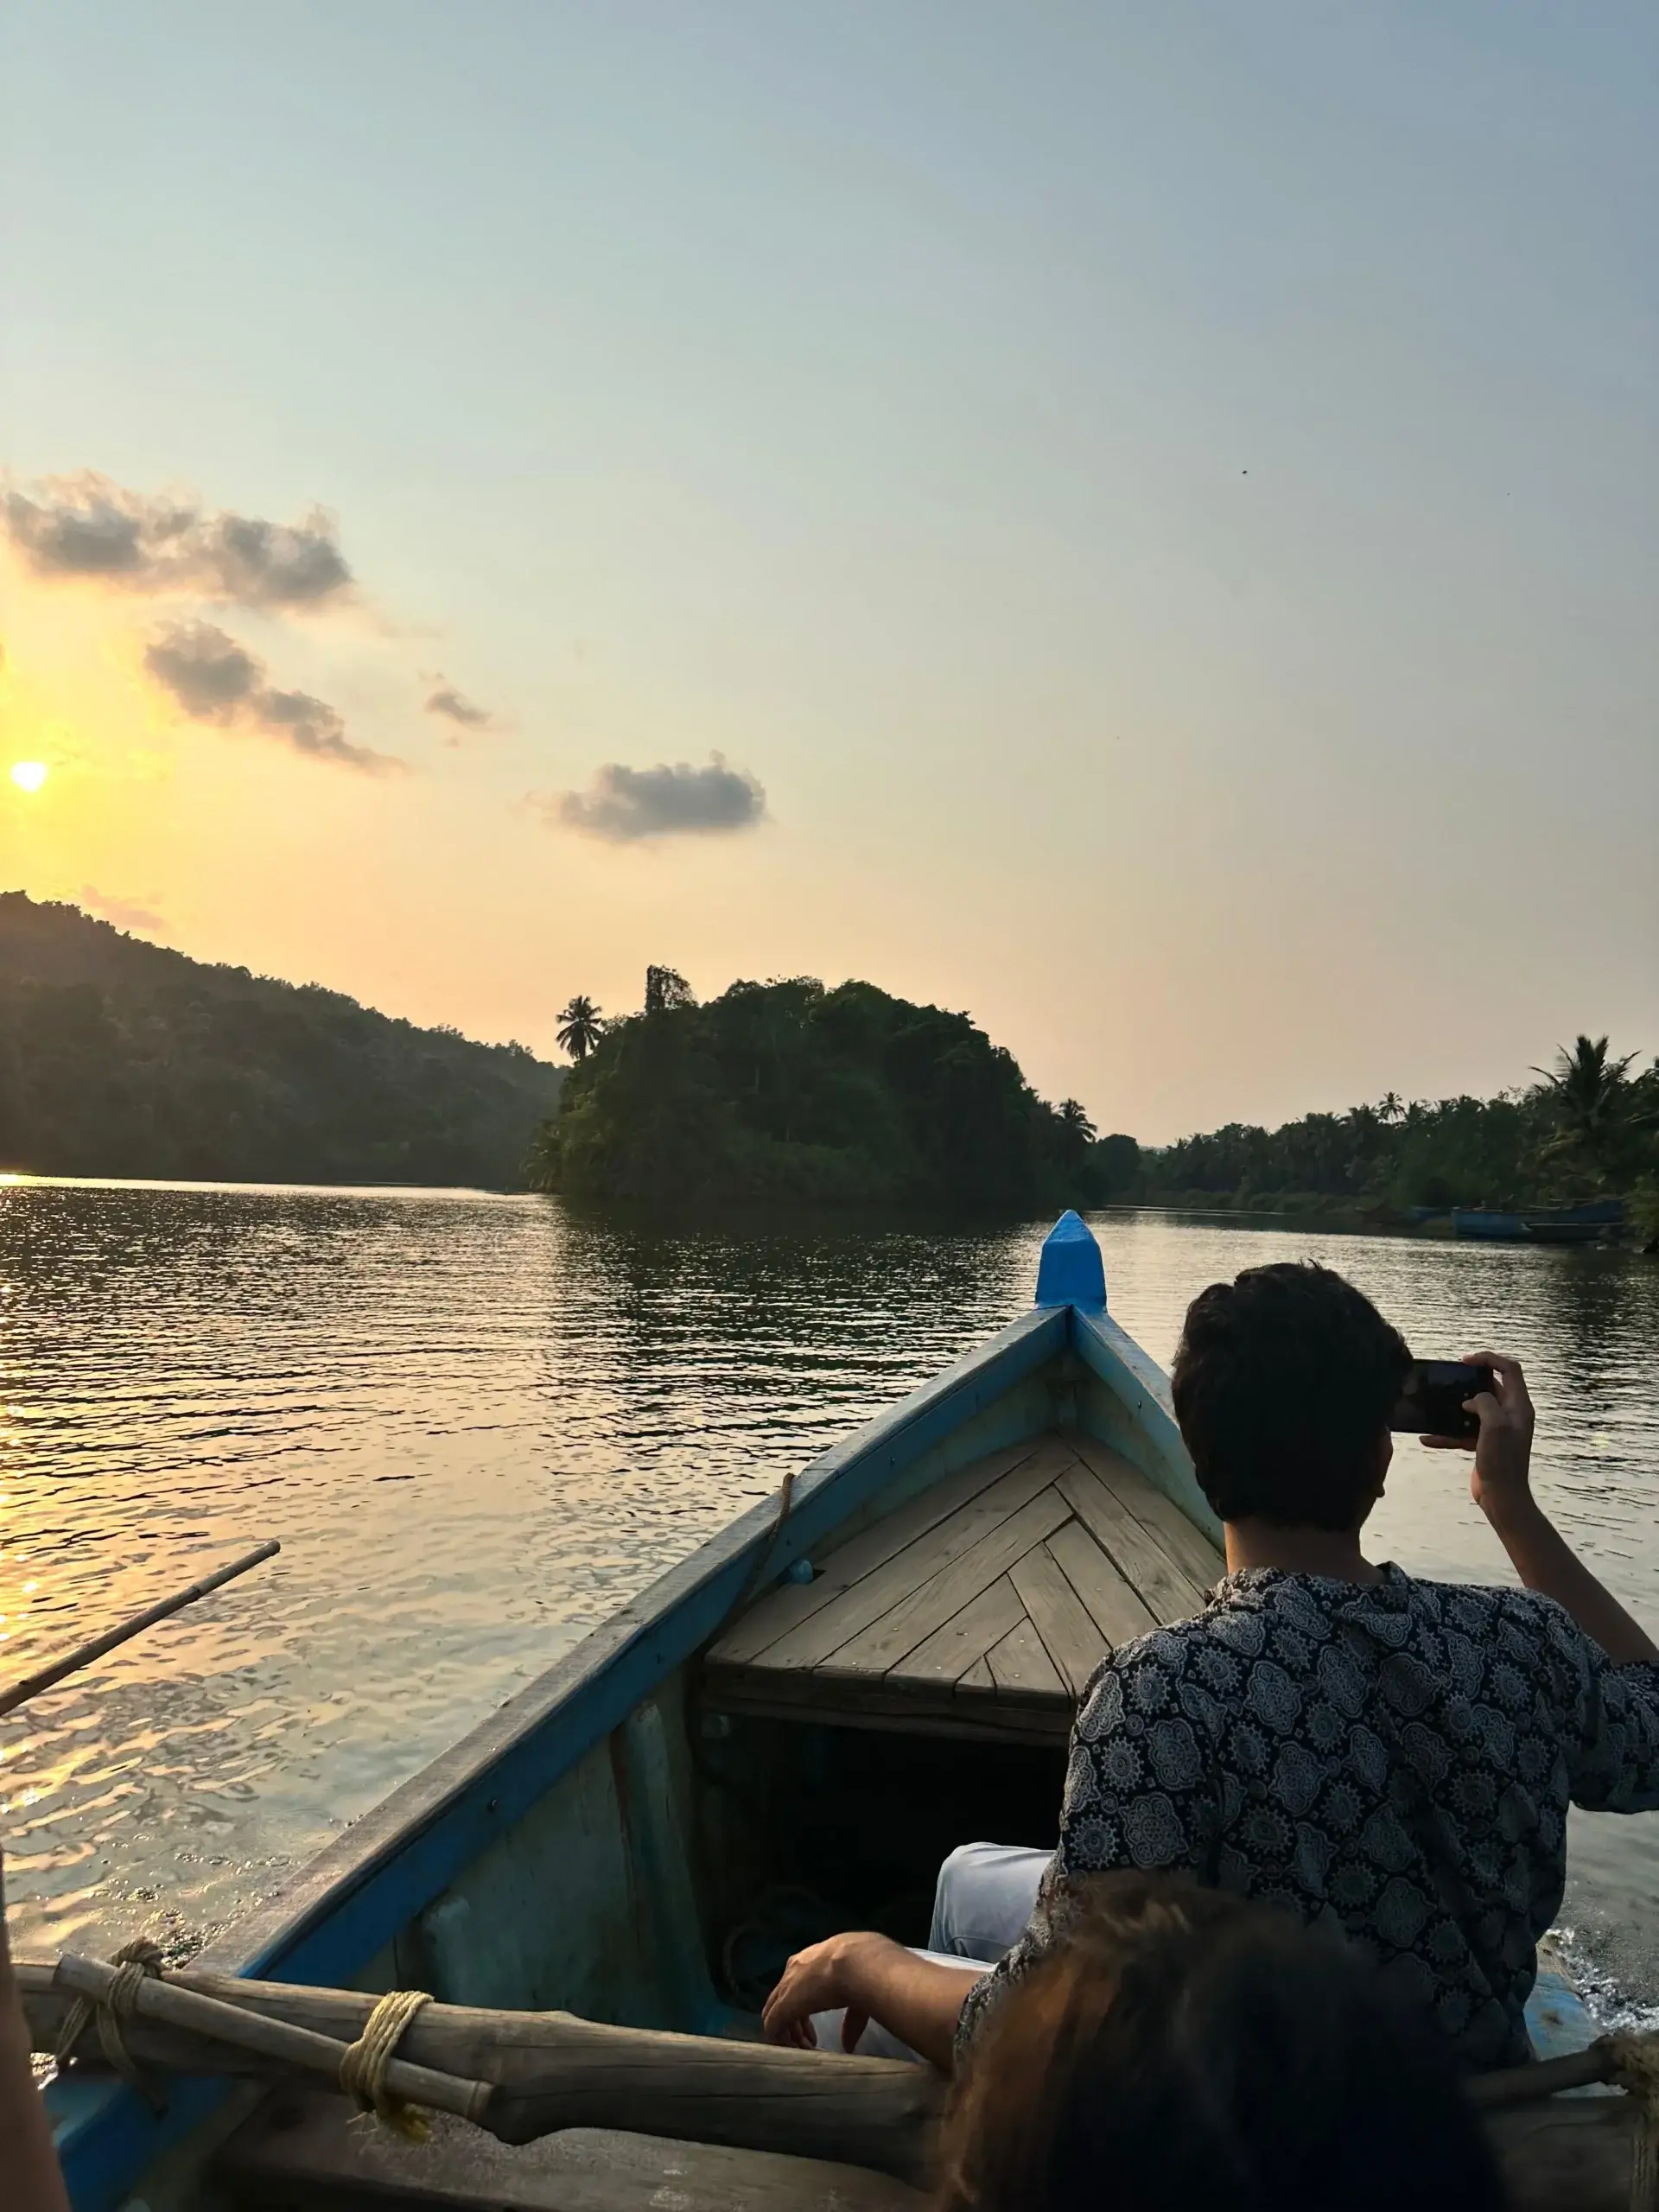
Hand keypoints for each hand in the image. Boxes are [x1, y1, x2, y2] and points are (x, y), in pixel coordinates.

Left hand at [761, 1932, 877, 2051]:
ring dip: (788, 2034)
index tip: (814, 2032)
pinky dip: (780, 2039)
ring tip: (804, 2050)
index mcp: (809, 1963)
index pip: (797, 1989)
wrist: (854, 1962)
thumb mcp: (856, 1995)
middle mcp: (793, 1971)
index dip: (803, 2013)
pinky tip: (793, 2050)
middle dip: (795, 2025)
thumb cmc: (859, 1972)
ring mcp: (786, 1986)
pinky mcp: (783, 2004)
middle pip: (783, 2001)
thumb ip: (851, 2022)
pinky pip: (772, 2024)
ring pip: (775, 2013)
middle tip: (808, 2044)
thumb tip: (848, 2046)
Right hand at [1422, 1351, 1534, 1520]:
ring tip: (1438, 1404)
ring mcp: (1497, 1430)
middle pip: (1492, 1387)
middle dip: (1471, 1380)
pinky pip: (1464, 1432)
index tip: (1466, 1361)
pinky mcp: (1484, 1444)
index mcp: (1519, 1407)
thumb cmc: (1502, 1460)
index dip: (1489, 1359)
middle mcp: (1510, 1415)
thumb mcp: (1495, 1425)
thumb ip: (1485, 1403)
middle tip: (1451, 1379)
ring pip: (1476, 1409)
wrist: (1502, 1496)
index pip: (1510, 1369)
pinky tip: (1428, 1438)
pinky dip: (1448, 1433)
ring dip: (1457, 1407)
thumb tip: (1472, 1400)